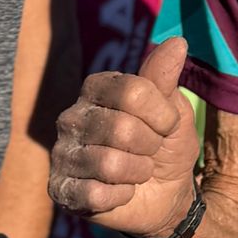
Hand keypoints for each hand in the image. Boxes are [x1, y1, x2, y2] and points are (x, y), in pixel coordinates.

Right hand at [49, 37, 199, 237]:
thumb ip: (166, 78)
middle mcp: (71, 117)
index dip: (162, 114)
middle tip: (149, 151)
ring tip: (136, 170)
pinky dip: (121, 196)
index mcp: (97, 88)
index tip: (167, 124)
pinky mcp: (60, 190)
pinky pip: (96, 195)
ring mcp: (61, 154)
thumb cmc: (166, 143)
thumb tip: (178, 42)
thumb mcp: (174, 110)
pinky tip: (120, 191)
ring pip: (110, 164)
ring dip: (137, 172)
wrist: (166, 193)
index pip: (133, 91)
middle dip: (150, 145)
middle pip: (121, 128)